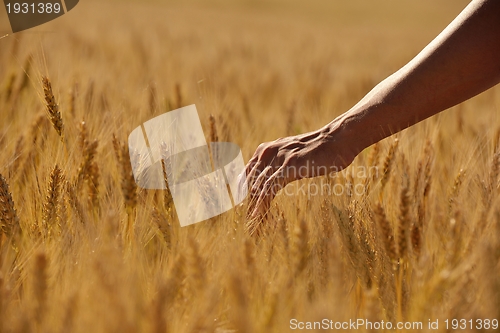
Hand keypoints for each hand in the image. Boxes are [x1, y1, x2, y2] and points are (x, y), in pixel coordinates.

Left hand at [242, 121, 358, 233]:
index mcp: (264, 150)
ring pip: (258, 188)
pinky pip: (270, 188)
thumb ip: (278, 166)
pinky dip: (263, 204)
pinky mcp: (289, 166)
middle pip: (250, 184)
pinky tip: (260, 216)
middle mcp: (267, 153)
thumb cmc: (319, 151)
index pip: (246, 175)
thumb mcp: (292, 157)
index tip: (240, 210)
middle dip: (247, 205)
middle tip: (246, 224)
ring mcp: (277, 158)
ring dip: (254, 209)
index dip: (242, 194)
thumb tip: (272, 183)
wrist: (337, 139)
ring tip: (252, 226)